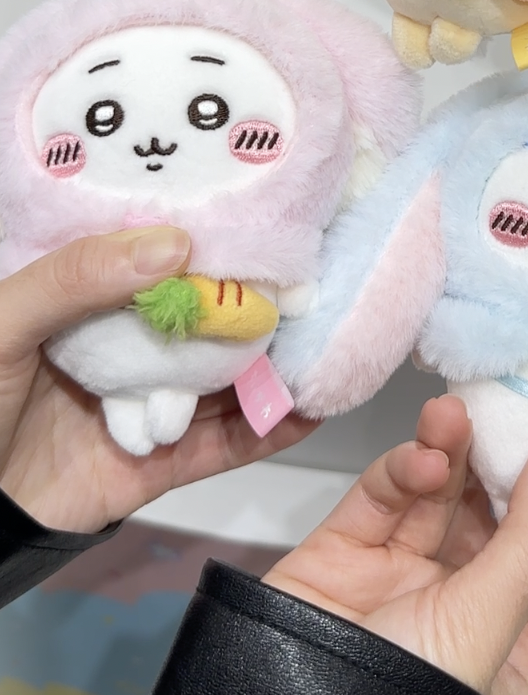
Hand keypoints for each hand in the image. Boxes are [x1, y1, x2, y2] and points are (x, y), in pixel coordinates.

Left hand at [0, 229, 316, 533]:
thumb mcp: (6, 321)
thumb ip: (77, 277)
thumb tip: (174, 243)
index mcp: (94, 303)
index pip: (164, 265)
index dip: (214, 246)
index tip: (269, 229)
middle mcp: (129, 349)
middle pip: (206, 324)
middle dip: (258, 308)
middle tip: (316, 287)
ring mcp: (148, 407)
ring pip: (224, 383)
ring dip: (274, 368)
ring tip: (328, 344)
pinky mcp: (160, 465)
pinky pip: (222, 446)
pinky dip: (266, 432)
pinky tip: (306, 411)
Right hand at [264, 395, 527, 694]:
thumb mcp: (484, 627)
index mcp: (521, 645)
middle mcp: (471, 607)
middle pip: (518, 520)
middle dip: (524, 465)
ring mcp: (409, 576)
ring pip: (451, 493)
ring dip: (458, 448)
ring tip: (457, 415)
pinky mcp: (352, 549)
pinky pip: (388, 491)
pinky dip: (406, 465)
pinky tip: (420, 457)